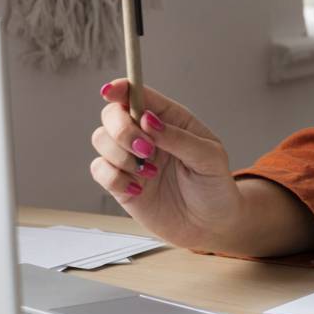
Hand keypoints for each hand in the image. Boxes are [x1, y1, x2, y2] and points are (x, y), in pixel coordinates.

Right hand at [89, 80, 242, 251]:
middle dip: (122, 129)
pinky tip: (139, 189)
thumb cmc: (215, 186)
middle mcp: (146, 135)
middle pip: (112, 114)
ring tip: (150, 172)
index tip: (109, 91)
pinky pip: (99, 170)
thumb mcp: (209, 158)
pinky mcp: (121, 182)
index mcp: (171, 119)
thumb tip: (148, 119)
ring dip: (120, 155)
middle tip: (147, 149)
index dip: (121, 88)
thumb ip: (179, 137)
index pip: (139, 94)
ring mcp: (131, 158)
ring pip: (100, 139)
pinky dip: (114, 178)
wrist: (211, 224)